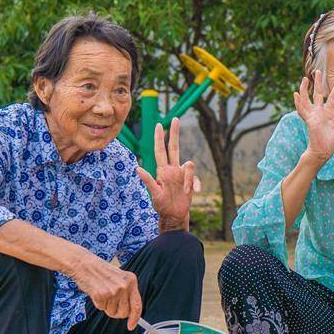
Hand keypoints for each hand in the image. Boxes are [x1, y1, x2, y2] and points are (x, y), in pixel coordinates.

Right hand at [70, 252, 142, 329]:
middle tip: (110, 306)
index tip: (131, 325)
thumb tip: (130, 312)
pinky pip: (101, 308)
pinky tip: (96, 292)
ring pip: (112, 312)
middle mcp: (124, 286)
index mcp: (131, 281)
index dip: (135, 318)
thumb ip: (127, 292)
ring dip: (106, 307)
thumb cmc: (100, 272)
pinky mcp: (101, 295)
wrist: (84, 264)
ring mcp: (113, 291)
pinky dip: (98, 304)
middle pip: (124, 312)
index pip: (138, 305)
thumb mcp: (120, 278)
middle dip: (117, 313)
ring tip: (102, 294)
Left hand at [137, 117, 199, 231]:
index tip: (159, 124)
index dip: (159, 138)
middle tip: (175, 118)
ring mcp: (182, 174)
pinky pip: (195, 178)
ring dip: (189, 178)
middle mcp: (172, 169)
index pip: (160, 150)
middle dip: (174, 133)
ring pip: (189, 164)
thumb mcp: (155, 194)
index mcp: (162, 171)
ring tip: (187, 191)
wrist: (175, 214)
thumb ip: (148, 181)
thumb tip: (137, 168)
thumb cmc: (162, 205)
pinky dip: (195, 184)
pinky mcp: (191, 181)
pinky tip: (193, 192)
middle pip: (174, 147)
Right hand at [295, 71, 333, 163]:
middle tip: (317, 71)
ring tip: (305, 78)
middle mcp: (319, 112)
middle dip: (318, 83)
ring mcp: (313, 116)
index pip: (332, 98)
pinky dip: (298, 102)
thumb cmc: (331, 142)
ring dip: (305, 89)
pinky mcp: (309, 120)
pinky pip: (302, 110)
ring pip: (307, 99)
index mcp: (327, 114)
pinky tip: (296, 94)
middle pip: (318, 94)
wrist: (323, 152)